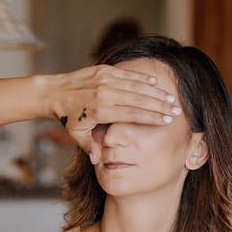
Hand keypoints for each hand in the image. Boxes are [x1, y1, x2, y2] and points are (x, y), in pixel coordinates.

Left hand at [49, 65, 180, 162]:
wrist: (54, 92)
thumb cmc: (69, 118)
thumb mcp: (77, 136)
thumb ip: (90, 147)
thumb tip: (99, 161)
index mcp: (100, 110)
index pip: (133, 114)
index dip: (152, 116)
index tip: (168, 120)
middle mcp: (104, 93)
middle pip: (139, 99)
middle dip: (160, 105)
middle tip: (177, 110)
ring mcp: (104, 79)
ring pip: (136, 85)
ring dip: (155, 92)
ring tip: (171, 98)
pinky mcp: (104, 70)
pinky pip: (127, 75)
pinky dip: (142, 79)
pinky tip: (155, 84)